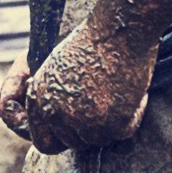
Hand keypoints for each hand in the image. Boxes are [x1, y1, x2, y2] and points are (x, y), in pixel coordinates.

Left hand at [2, 22, 150, 154]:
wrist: (119, 29)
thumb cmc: (92, 40)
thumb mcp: (57, 66)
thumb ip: (52, 98)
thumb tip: (58, 123)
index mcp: (40, 99)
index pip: (44, 140)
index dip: (61, 135)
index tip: (76, 126)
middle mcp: (57, 113)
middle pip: (72, 142)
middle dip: (86, 129)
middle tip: (103, 104)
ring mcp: (84, 122)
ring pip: (98, 139)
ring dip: (110, 123)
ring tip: (116, 93)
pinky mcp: (112, 124)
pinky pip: (124, 132)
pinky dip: (131, 115)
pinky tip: (131, 92)